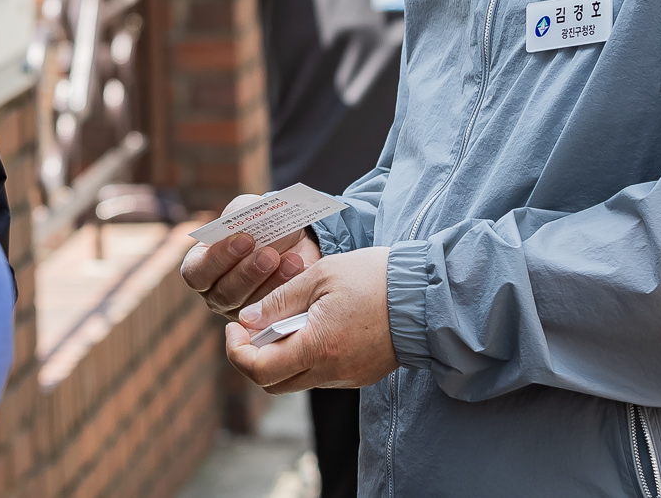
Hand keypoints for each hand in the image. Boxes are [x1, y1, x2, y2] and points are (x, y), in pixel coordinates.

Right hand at [180, 195, 319, 315]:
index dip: (218, 258)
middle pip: (224, 294)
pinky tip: (298, 271)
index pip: (196, 273)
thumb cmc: (259, 225)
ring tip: (290, 261)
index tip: (245, 239)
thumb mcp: (247, 211)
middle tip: (269, 254)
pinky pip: (275, 313)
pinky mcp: (266, 320)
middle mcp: (216, 293)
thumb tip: (238, 222)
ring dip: (272, 283)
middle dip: (248, 273)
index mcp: (201, 267)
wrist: (292, 241)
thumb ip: (238, 214)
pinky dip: (289, 291)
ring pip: (251, 308)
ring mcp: (241, 311)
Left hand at [225, 247, 397, 392]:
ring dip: (280, 356)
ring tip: (284, 320)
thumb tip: (247, 320)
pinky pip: (320, 374)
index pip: (260, 370)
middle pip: (273, 383)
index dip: (238, 351)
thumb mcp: (319, 276)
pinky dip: (305, 356)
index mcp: (317, 347)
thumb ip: (279, 301)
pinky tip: (311, 327)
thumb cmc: (372, 278)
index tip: (236, 327)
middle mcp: (331, 372)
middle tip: (252, 326)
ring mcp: (347, 377)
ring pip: (296, 380)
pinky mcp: (360, 375)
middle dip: (253, 357)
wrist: (424, 295)